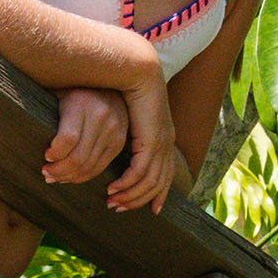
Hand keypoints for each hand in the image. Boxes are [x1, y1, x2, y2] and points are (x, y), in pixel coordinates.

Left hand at [43, 88, 129, 185]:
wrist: (110, 82)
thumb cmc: (71, 88)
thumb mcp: (57, 92)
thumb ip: (44, 108)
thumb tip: (18, 129)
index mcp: (81, 102)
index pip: (68, 139)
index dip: (54, 153)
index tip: (45, 156)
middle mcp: (101, 117)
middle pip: (78, 157)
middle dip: (58, 171)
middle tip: (45, 172)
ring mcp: (114, 131)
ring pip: (89, 167)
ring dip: (69, 177)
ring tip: (54, 176)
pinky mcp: (119, 142)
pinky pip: (100, 167)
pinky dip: (83, 177)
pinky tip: (69, 175)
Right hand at [109, 62, 176, 214]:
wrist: (136, 68)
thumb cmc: (126, 87)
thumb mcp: (129, 113)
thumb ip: (127, 129)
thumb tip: (120, 140)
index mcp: (164, 135)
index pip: (166, 172)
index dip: (158, 193)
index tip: (150, 209)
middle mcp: (167, 141)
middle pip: (160, 182)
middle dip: (140, 200)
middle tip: (118, 208)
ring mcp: (161, 141)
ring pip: (150, 180)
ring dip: (130, 195)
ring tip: (111, 201)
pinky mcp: (151, 139)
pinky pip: (140, 170)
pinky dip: (127, 183)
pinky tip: (113, 187)